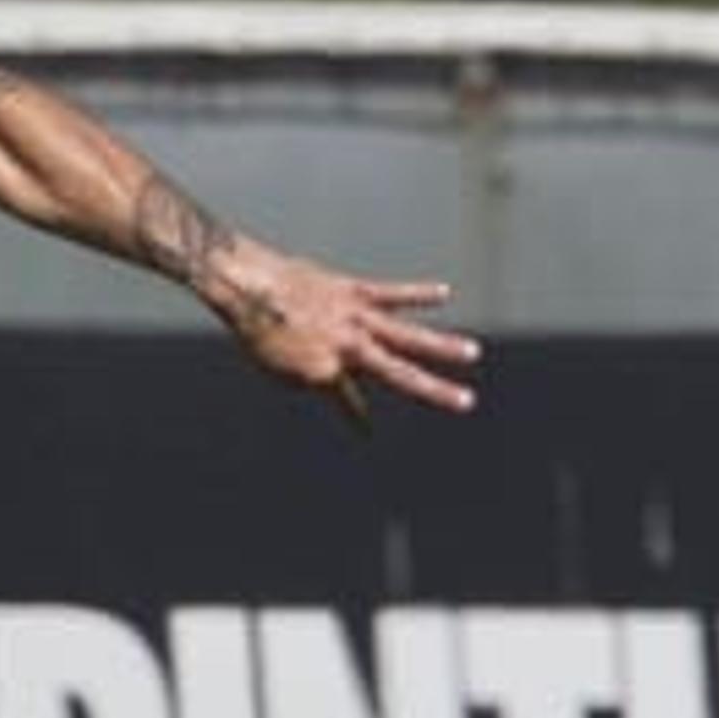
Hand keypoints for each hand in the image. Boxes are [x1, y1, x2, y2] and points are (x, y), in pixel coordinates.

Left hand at [222, 250, 483, 427]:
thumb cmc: (258, 331)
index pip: (350, 402)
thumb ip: (315, 380)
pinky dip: (417, 293)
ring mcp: (353, 317)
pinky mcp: (353, 290)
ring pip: (405, 333)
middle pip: (398, 373)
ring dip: (440, 344)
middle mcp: (346, 347)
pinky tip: (444, 293)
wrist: (247, 286)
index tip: (366, 432)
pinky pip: (390, 293)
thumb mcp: (278, 370)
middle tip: (467, 403)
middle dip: (434, 389)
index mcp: (325, 373)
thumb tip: (339, 381)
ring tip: (471, 352)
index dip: (355, 416)